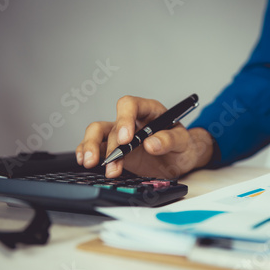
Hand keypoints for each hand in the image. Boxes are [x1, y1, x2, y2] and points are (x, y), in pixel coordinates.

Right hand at [76, 95, 213, 177]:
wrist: (181, 161)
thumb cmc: (182, 146)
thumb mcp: (183, 142)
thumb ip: (170, 140)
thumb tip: (151, 143)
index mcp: (149, 111)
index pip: (130, 105)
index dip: (124, 119)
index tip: (126, 139)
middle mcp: (131, 121)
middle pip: (111, 124)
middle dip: (109, 143)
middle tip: (111, 160)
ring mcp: (120, 136)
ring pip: (97, 133)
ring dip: (92, 148)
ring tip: (92, 164)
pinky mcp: (115, 150)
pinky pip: (96, 148)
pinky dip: (87, 153)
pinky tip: (85, 162)